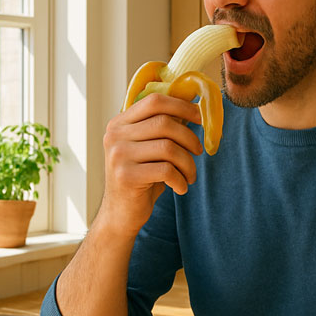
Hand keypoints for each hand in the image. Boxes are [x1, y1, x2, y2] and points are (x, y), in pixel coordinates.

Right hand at [101, 94, 203, 231]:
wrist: (120, 214)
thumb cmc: (141, 178)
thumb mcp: (148, 149)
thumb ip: (162, 128)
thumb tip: (194, 109)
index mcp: (119, 123)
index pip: (154, 101)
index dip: (182, 105)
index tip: (200, 117)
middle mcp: (115, 135)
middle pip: (165, 123)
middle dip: (190, 138)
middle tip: (198, 151)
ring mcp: (118, 155)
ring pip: (168, 147)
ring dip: (188, 163)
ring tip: (190, 175)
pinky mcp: (126, 176)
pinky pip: (166, 170)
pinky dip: (181, 179)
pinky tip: (181, 187)